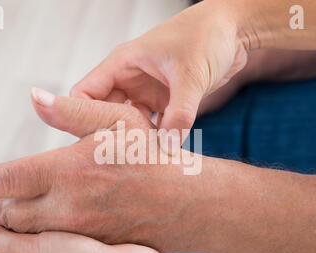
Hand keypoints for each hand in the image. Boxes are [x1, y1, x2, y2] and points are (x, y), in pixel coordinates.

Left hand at [0, 88, 214, 252]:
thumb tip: (36, 97)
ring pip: (27, 233)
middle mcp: (68, 205)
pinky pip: (52, 245)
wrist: (187, 201)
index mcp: (70, 170)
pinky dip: (32, 238)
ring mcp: (79, 231)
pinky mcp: (91, 245)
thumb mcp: (117, 120)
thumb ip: (72, 111)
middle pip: (11, 212)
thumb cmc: (155, 157)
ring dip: (3, 226)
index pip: (7, 179)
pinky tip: (28, 232)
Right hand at [70, 0, 247, 144]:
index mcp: (124, 63)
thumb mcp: (191, 74)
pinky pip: (152, 123)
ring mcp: (148, 89)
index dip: (81, 118)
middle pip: (104, 112)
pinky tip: (157, 153)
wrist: (235, 29)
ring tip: (134, 161)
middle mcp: (131, 78)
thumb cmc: (207, 35)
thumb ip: (179, 113)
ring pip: (129, 121)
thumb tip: (167, 146)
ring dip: (132, 138)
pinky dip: (153, 136)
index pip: (85, 93)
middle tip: (113, 160)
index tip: (88, 144)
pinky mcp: (166, 99)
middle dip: (108, 134)